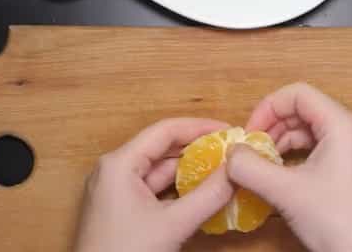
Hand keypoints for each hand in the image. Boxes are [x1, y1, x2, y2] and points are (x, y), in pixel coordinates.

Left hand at [74, 118, 233, 251]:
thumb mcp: (173, 225)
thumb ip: (208, 196)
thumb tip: (236, 171)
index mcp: (119, 164)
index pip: (165, 130)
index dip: (200, 127)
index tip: (230, 131)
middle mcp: (114, 171)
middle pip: (163, 149)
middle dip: (198, 149)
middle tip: (231, 152)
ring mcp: (116, 192)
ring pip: (159, 172)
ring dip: (190, 171)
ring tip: (223, 171)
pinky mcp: (121, 210)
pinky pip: (154, 191)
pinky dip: (178, 190)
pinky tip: (202, 193)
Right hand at [227, 83, 351, 251]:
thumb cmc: (338, 222)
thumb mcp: (284, 191)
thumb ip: (250, 167)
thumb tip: (232, 154)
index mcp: (344, 126)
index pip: (299, 94)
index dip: (268, 108)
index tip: (250, 133)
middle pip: (307, 112)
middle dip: (274, 127)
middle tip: (252, 150)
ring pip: (316, 133)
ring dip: (286, 144)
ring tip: (264, 165)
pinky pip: (327, 152)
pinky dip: (302, 158)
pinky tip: (285, 178)